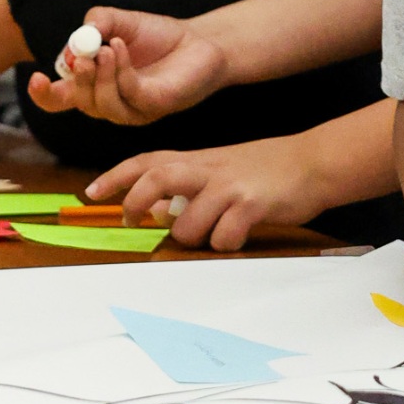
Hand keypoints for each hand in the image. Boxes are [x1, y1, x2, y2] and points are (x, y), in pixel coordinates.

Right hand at [25, 6, 228, 124]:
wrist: (200, 41)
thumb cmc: (158, 36)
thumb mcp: (121, 21)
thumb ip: (97, 22)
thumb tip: (79, 39)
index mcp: (93, 84)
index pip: (60, 99)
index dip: (43, 95)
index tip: (34, 78)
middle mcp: (108, 101)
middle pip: (78, 102)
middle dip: (76, 79)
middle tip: (83, 56)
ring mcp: (131, 109)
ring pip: (103, 104)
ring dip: (100, 75)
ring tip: (108, 47)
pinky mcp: (154, 106)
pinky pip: (130, 95)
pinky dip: (121, 72)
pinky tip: (121, 48)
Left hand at [85, 132, 324, 251]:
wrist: (313, 161)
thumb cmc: (267, 169)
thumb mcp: (222, 166)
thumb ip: (191, 182)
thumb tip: (159, 208)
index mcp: (200, 160)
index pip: (148, 161)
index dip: (116, 176)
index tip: (89, 193)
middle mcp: (210, 169)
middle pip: (157, 178)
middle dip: (136, 200)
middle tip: (134, 220)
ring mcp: (230, 187)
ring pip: (187, 223)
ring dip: (190, 237)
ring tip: (210, 232)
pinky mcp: (252, 205)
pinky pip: (224, 237)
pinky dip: (225, 244)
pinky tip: (239, 235)